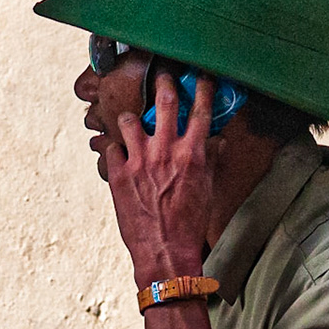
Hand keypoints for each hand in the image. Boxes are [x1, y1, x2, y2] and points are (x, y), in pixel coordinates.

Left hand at [103, 67, 212, 283]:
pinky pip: (111, 148)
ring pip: (128, 120)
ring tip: (132, 124)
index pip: (200, 110)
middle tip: (162, 75)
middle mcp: (164, 151)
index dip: (202, 87)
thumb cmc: (189, 224)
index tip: (202, 75)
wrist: (165, 252)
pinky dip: (115, 149)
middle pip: (164, 101)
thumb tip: (217, 141)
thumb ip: (211, 161)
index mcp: (191, 154)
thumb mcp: (207, 190)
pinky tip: (119, 156)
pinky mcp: (118, 174)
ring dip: (130, 119)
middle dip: (164, 82)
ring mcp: (139, 161)